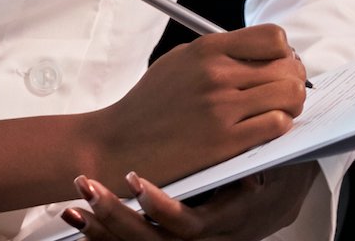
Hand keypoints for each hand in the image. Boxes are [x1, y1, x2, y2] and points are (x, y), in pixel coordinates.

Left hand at [64, 166, 319, 239]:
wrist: (279, 201)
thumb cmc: (278, 178)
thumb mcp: (276, 165)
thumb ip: (256, 151)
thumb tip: (255, 125)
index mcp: (231, 221)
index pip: (191, 226)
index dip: (161, 209)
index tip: (135, 180)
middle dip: (117, 219)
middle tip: (90, 189)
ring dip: (102, 230)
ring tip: (75, 207)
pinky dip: (99, 236)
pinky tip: (79, 219)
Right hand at [81, 25, 308, 187]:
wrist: (114, 144)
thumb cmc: (149, 104)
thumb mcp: (180, 62)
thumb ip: (221, 52)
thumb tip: (268, 52)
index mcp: (208, 49)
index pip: (274, 38)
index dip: (284, 53)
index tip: (278, 67)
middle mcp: (217, 73)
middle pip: (288, 66)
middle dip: (294, 80)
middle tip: (285, 93)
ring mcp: (222, 107)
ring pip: (290, 94)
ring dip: (292, 104)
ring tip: (279, 111)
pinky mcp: (224, 141)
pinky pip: (277, 125)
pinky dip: (280, 126)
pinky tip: (266, 129)